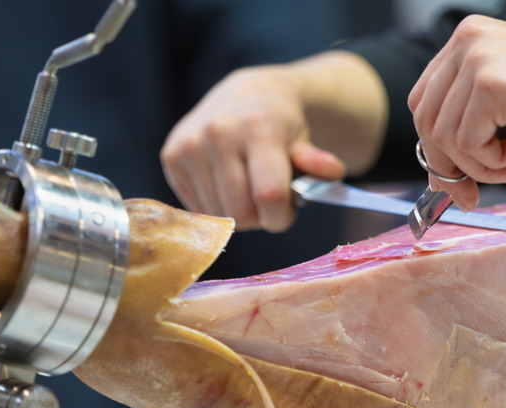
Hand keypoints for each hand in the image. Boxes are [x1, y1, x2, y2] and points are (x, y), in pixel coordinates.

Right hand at [160, 66, 345, 231]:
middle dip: (260, 217)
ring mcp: (190, 143)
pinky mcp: (171, 155)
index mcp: (257, 126)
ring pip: (217, 216)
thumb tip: (333, 171)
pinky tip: (224, 182)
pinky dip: (215, 205)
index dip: (281, 217)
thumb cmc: (281, 125)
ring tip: (245, 186)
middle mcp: (218, 131)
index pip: (269, 196)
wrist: (246, 94)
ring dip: (236, 213)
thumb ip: (317, 162)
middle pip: (241, 213)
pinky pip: (197, 208)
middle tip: (266, 198)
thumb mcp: (305, 141)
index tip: (287, 211)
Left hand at [408, 15, 505, 209]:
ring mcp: (478, 57)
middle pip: (426, 121)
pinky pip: (468, 144)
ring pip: (445, 137)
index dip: (434, 147)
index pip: (423, 101)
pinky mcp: (492, 83)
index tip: (454, 182)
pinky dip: (493, 163)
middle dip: (449, 167)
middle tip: (473, 195)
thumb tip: (437, 176)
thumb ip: (469, 125)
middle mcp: (467, 39)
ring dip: (480, 167)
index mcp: (467, 38)